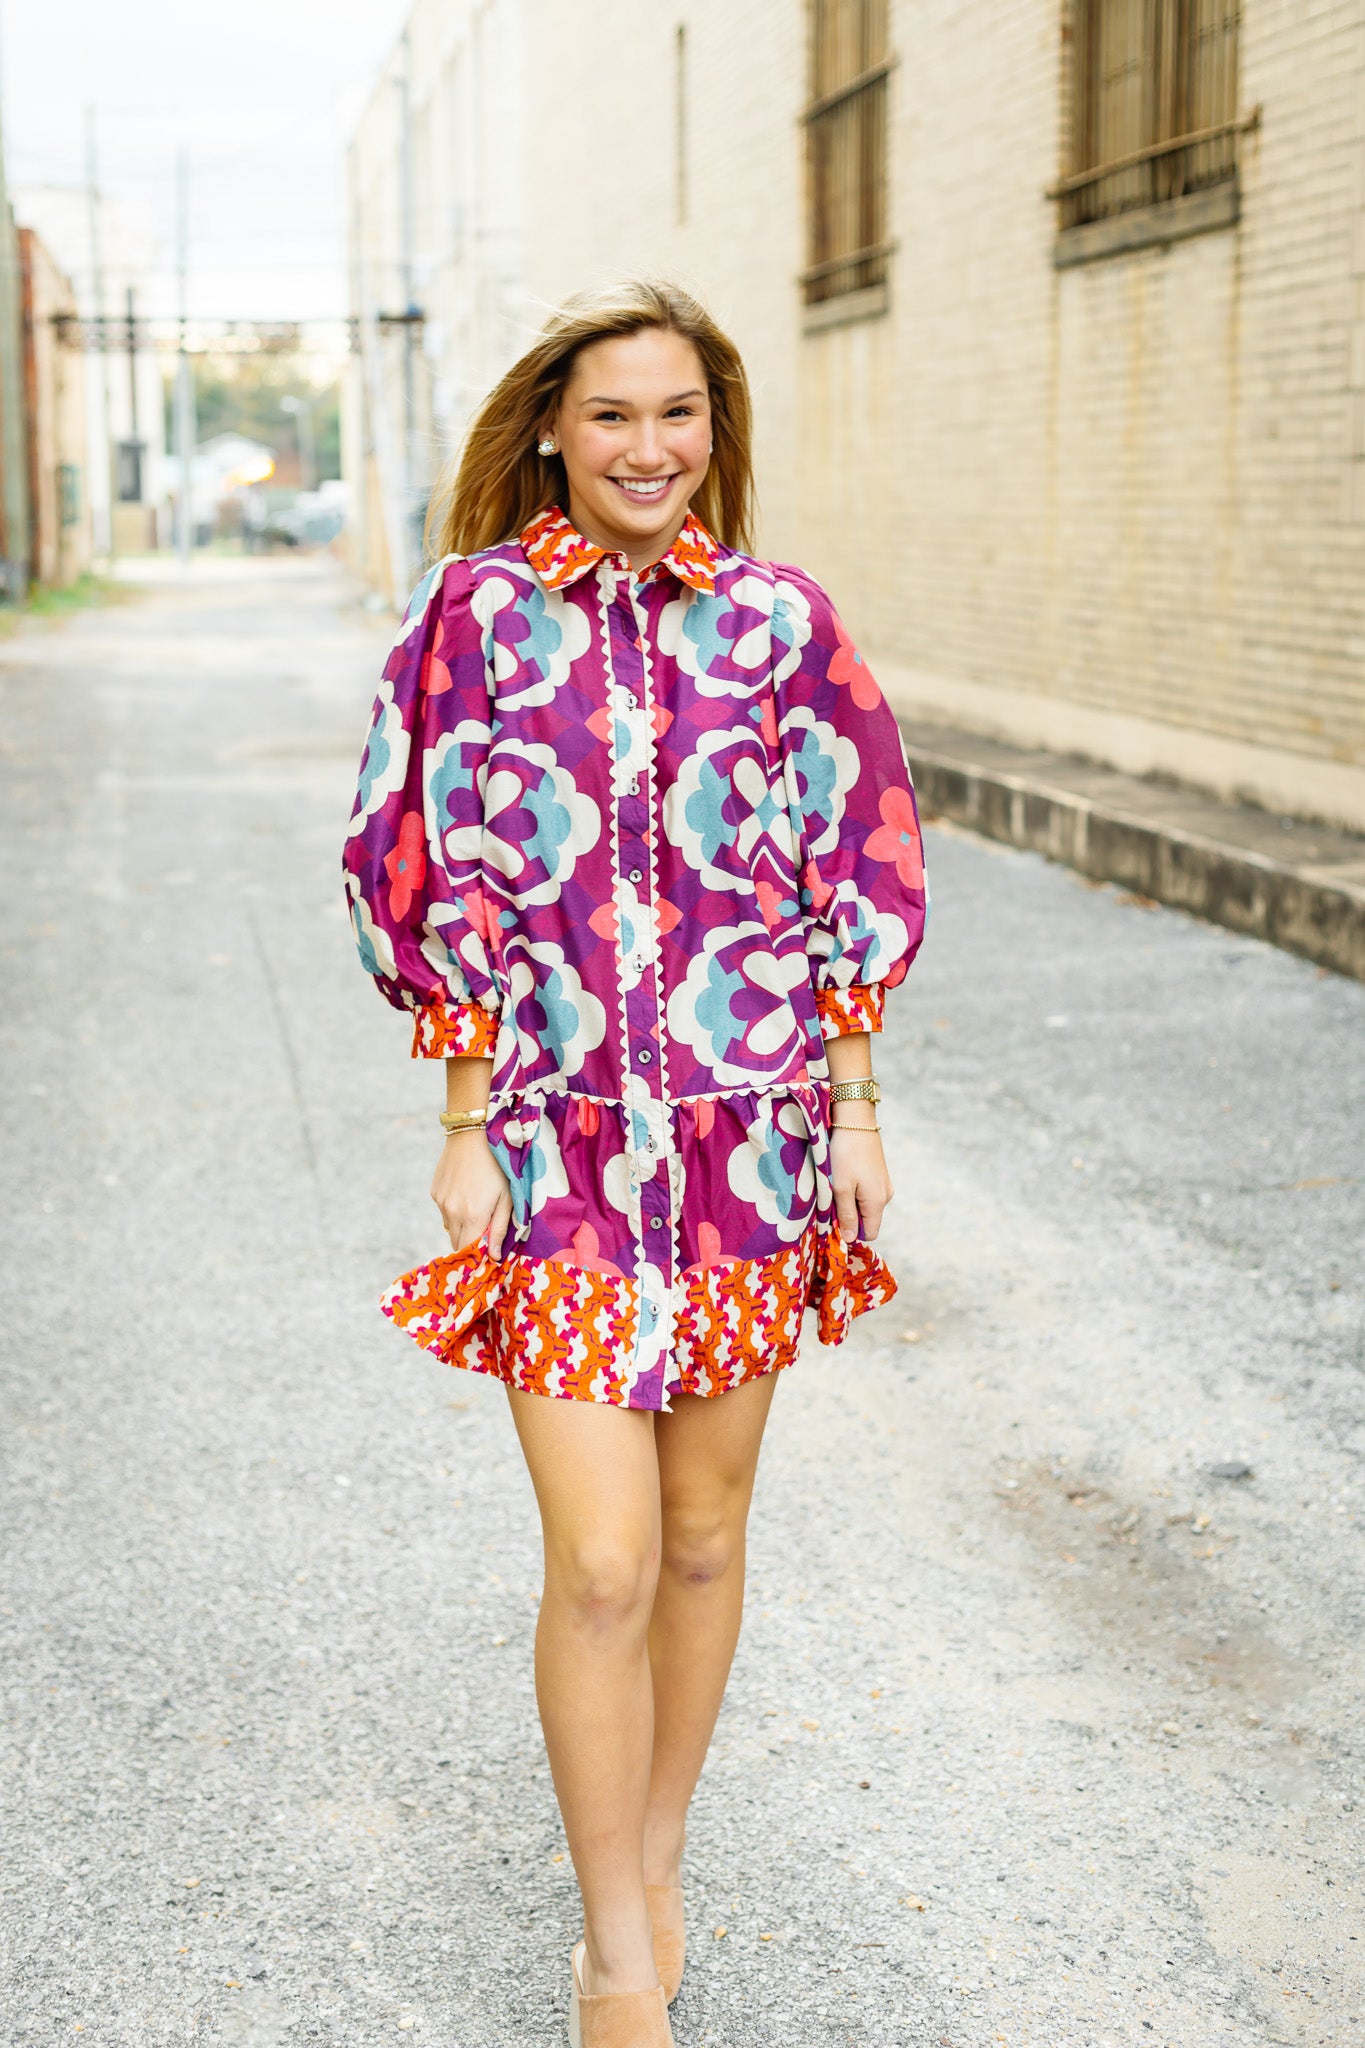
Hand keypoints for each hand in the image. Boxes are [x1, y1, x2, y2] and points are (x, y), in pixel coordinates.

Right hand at [430, 1132, 513, 1256]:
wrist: (472, 1134)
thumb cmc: (498, 1165)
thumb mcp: (507, 1197)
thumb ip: (500, 1229)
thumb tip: (494, 1257)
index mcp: (473, 1217)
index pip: (469, 1252)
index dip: (478, 1256)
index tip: (488, 1253)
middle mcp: (452, 1213)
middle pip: (457, 1243)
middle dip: (470, 1242)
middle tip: (486, 1230)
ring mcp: (440, 1202)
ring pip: (449, 1227)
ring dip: (462, 1226)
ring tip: (477, 1206)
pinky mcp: (435, 1192)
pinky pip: (444, 1211)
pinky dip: (454, 1210)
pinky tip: (466, 1192)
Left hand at [829, 1127, 893, 1241]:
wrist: (856, 1121)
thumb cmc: (846, 1154)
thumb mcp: (841, 1187)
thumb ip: (846, 1215)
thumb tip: (850, 1239)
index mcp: (877, 1202)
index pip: (869, 1233)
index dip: (851, 1232)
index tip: (834, 1219)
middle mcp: (885, 1195)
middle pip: (866, 1219)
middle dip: (848, 1215)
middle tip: (831, 1198)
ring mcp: (884, 1184)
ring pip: (865, 1205)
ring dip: (849, 1201)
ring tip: (836, 1183)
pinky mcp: (879, 1174)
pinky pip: (867, 1192)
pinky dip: (854, 1189)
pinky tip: (844, 1174)